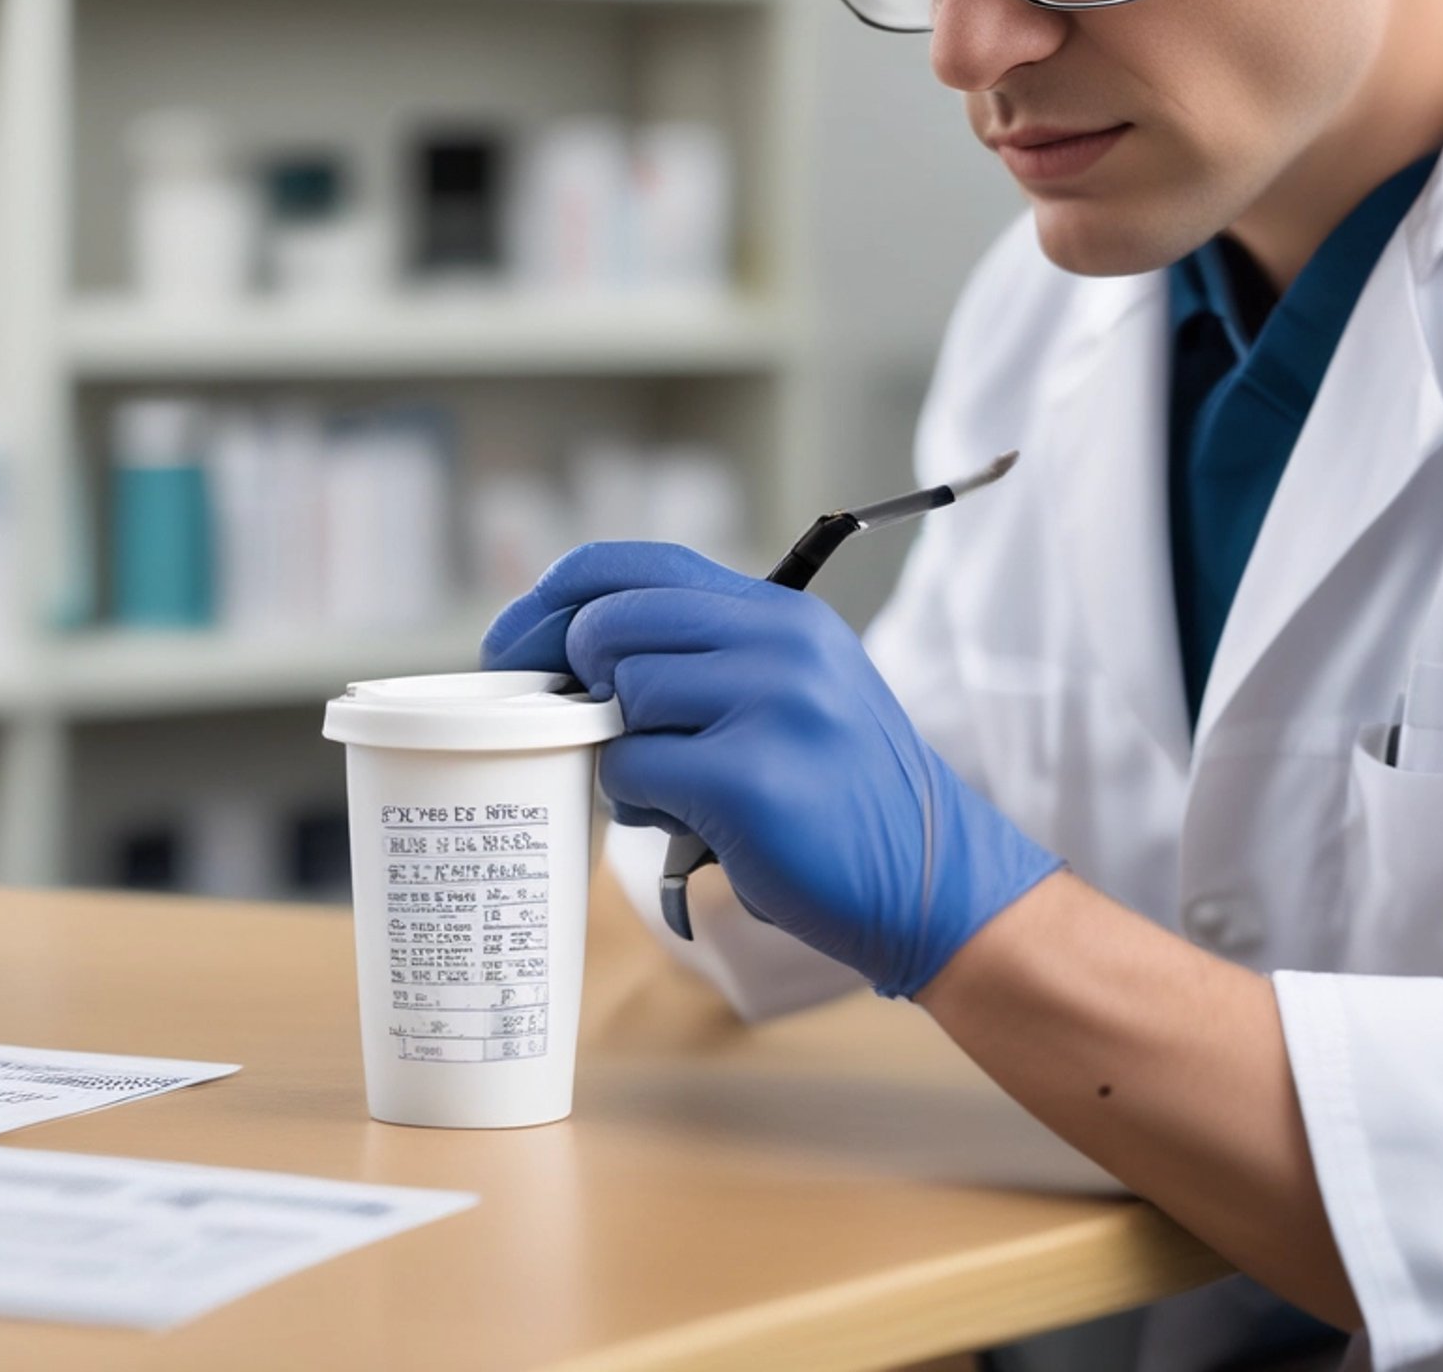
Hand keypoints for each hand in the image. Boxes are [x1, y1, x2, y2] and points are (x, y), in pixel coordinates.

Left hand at [481, 541, 1063, 998]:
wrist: (933, 879)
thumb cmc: (836, 794)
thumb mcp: (788, 690)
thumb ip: (701, 655)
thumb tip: (566, 650)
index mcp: (777, 610)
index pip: (633, 563)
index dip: (554, 596)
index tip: (510, 643)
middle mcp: (777, 639)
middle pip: (610, 626)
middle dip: (576, 683)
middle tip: (585, 732)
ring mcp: (770, 701)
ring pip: (618, 700)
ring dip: (621, 756)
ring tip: (676, 789)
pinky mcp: (752, 776)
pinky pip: (632, 772)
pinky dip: (639, 805)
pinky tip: (690, 822)